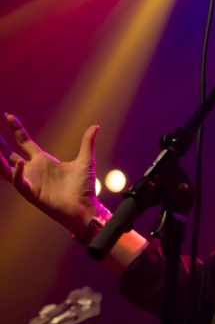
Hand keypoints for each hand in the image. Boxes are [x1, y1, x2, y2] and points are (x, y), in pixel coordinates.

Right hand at [0, 114, 100, 234]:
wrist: (85, 207)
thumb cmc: (84, 187)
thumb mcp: (85, 160)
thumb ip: (87, 143)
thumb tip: (95, 126)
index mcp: (44, 161)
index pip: (24, 142)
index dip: (16, 129)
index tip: (8, 115)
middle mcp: (34, 170)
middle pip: (10, 154)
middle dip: (0, 144)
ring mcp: (31, 182)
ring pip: (7, 169)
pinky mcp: (32, 193)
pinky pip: (20, 182)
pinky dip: (17, 173)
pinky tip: (19, 163)